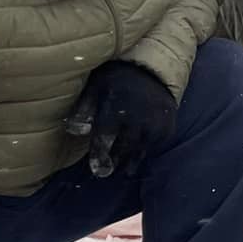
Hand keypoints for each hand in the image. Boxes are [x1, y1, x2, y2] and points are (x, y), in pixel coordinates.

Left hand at [65, 61, 177, 177]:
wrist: (153, 70)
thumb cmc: (117, 79)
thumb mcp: (96, 87)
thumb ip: (84, 109)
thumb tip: (75, 132)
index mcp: (116, 107)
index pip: (105, 137)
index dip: (99, 155)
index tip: (96, 169)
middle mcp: (138, 118)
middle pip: (123, 148)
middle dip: (114, 161)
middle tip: (106, 172)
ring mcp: (155, 123)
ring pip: (140, 150)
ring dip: (130, 160)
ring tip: (124, 169)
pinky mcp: (167, 127)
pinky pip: (154, 145)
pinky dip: (145, 150)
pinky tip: (138, 153)